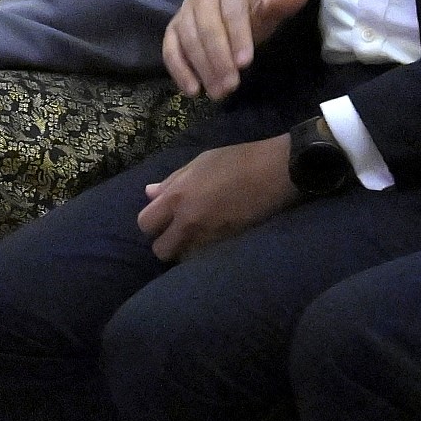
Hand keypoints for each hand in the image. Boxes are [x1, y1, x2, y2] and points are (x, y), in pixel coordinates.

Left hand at [135, 138, 296, 261]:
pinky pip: (206, 259)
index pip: (145, 223)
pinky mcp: (228, 247)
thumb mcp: (199, 163)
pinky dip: (207, 253)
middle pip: (161, 250)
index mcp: (177, 196)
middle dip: (167, 244)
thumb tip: (149, 193)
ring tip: (200, 237)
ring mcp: (209, 237)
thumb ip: (172, 181)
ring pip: (184, 258)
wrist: (276, 172)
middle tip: (179, 233)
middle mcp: (188, 221)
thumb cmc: (238, 161)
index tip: (164, 219)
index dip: (152, 223)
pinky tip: (217, 239)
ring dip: (188, 251)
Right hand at [160, 0, 309, 98]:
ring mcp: (183, 16)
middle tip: (232, 86)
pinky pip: (170, 52)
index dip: (238, 37)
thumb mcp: (266, 7)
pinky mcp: (171, 33)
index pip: (231, 13)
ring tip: (218, 93)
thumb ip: (281, 4)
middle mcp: (201, 0)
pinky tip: (193, 91)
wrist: (219, 5)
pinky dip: (179, 72)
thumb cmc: (247, 12)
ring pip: (188, 42)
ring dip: (203, 69)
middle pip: (207, 30)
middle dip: (219, 60)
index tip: (246, 63)